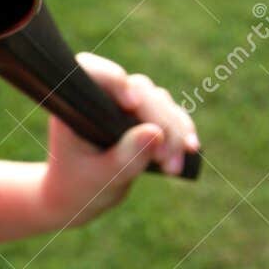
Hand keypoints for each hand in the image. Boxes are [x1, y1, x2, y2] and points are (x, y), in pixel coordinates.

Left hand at [41, 51, 200, 227]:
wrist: (82, 195)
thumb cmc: (80, 185)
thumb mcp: (102, 178)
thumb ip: (126, 157)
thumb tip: (156, 132)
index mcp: (77, 104)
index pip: (93, 72)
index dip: (113, 79)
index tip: (130, 104)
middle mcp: (103, 95)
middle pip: (138, 89)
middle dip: (159, 121)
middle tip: (165, 158)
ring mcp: (126, 103)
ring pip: (158, 100)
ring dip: (174, 130)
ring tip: (173, 166)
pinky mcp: (146, 115)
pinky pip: (171, 114)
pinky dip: (182, 131)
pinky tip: (190, 150)